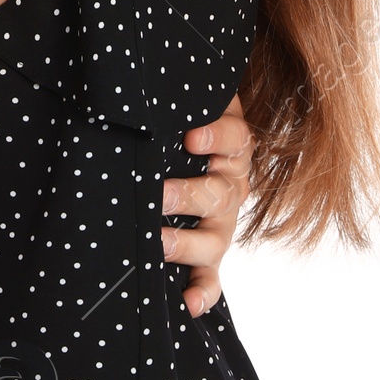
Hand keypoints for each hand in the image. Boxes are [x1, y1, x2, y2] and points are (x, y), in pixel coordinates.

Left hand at [163, 94, 253, 316]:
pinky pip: (211, 278)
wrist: (191, 153)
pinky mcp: (209, 254)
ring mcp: (221, 224)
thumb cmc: (182, 120)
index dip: (216, 137)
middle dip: (187, 194)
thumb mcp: (189, 101)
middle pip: (219, 192)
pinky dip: (203, 292)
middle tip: (158, 193)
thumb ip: (178, 92)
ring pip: (215, 238)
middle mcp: (229, 186)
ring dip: (186, 242)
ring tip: (158, 241)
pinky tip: (188, 303)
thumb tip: (144, 76)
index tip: (190, 138)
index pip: (234, 138)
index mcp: (230, 146)